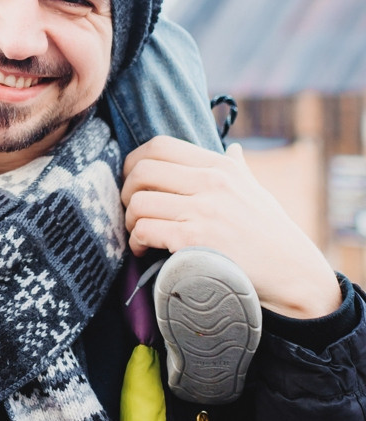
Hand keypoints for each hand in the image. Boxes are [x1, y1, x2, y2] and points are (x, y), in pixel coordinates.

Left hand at [122, 136, 341, 319]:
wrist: (294, 275)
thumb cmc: (272, 234)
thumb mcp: (256, 191)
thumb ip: (239, 168)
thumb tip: (233, 149)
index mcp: (221, 166)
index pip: (160, 146)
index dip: (134, 161)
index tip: (132, 180)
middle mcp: (211, 182)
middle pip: (142, 170)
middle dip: (126, 190)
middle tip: (130, 209)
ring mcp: (204, 211)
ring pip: (139, 202)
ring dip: (130, 220)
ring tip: (138, 233)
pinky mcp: (196, 241)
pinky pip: (146, 230)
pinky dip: (136, 241)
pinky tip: (143, 249)